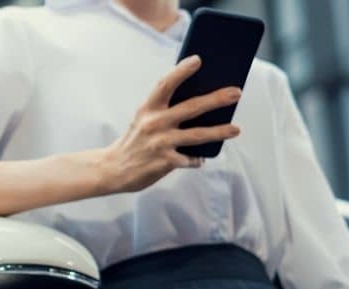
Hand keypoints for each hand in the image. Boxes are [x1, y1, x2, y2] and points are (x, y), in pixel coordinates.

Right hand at [93, 56, 242, 194]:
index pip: (166, 84)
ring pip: (197, 135)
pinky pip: (190, 159)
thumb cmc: (135, 141)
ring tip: (236, 129)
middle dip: (217, 99)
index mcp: (148, 109)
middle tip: (236, 92)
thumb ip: (164, 111)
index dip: (181, 71)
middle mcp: (155, 123)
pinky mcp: (165, 162)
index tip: (198, 60)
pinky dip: (197, 159)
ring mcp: (161, 143)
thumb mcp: (143, 119)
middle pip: (192, 107)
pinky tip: (201, 158)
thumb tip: (201, 106)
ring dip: (219, 132)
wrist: (112, 169)